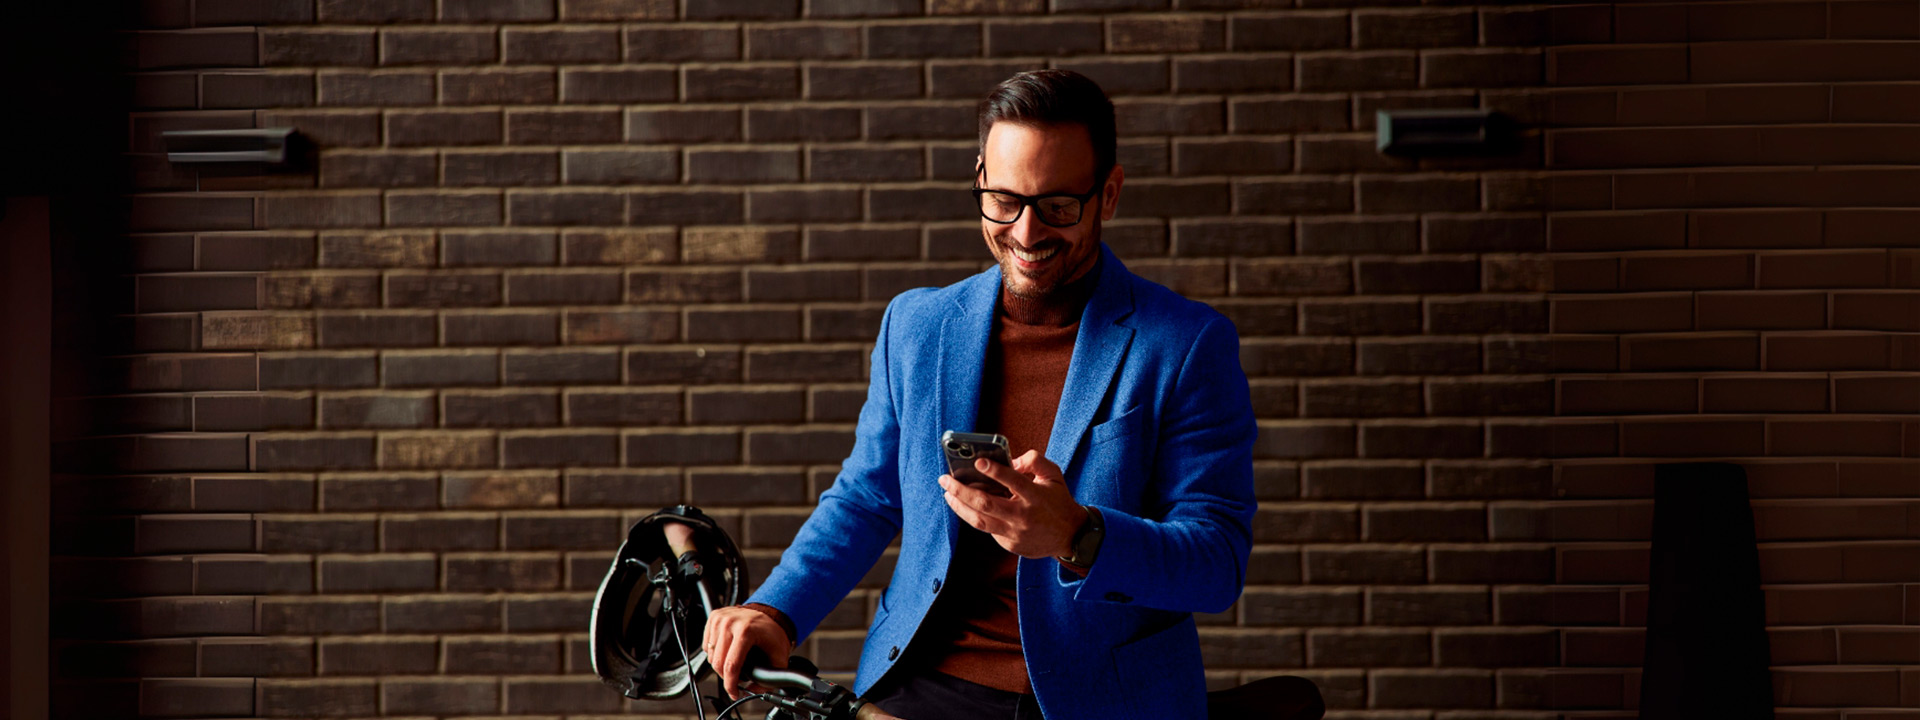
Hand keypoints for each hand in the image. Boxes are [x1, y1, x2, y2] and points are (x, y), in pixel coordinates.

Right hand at [703, 606, 788, 699]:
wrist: (770, 613)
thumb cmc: (774, 633)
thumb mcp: (778, 657)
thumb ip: (769, 678)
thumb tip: (752, 690)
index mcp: (746, 631)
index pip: (731, 665)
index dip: (731, 684)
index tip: (734, 693)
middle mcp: (730, 623)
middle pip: (717, 662)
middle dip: (726, 677)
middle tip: (737, 678)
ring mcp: (720, 619)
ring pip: (710, 655)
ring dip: (720, 664)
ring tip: (734, 662)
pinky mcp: (714, 617)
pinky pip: (707, 644)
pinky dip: (715, 652)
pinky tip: (727, 650)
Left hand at [938, 449, 1089, 558]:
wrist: (1070, 536)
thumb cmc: (1059, 501)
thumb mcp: (1054, 475)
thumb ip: (1034, 461)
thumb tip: (1010, 460)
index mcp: (1035, 496)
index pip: (1013, 481)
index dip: (994, 471)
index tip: (977, 462)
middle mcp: (1023, 516)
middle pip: (985, 503)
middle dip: (960, 490)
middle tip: (945, 479)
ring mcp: (1015, 532)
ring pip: (979, 520)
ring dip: (959, 506)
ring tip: (947, 494)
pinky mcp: (1010, 544)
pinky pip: (987, 529)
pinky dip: (974, 516)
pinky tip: (965, 506)